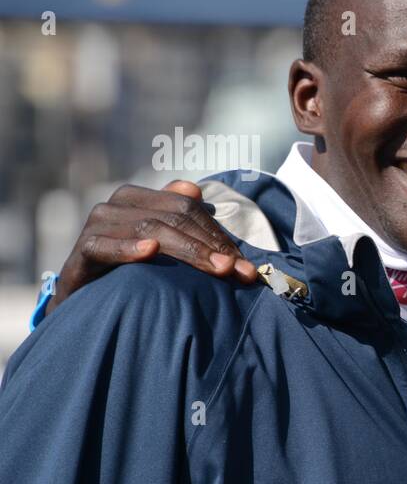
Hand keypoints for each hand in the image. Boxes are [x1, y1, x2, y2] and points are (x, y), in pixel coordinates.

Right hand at [46, 180, 258, 315]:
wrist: (84, 292)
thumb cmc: (128, 266)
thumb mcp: (160, 242)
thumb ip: (180, 219)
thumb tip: (198, 192)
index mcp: (141, 197)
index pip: (189, 208)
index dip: (218, 234)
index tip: (244, 264)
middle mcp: (119, 204)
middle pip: (175, 217)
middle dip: (210, 245)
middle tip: (237, 270)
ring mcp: (98, 224)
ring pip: (150, 229)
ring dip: (187, 250)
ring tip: (216, 269)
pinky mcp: (84, 248)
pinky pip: (106, 246)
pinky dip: (129, 249)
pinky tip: (150, 252)